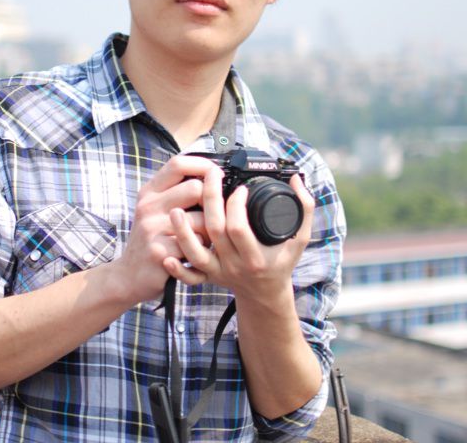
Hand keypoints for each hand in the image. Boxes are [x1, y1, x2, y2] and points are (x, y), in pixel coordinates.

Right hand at [112, 155, 217, 303]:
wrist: (128, 275)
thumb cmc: (150, 239)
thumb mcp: (154, 209)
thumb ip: (176, 191)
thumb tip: (210, 175)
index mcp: (149, 192)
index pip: (178, 164)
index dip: (202, 165)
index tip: (216, 174)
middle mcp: (149, 206)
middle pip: (196, 188)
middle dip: (212, 203)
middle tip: (211, 216)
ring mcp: (153, 228)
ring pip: (202, 219)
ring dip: (209, 231)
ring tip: (201, 240)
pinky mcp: (160, 251)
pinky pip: (197, 244)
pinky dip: (201, 251)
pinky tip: (193, 256)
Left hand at [163, 172, 314, 299]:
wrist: (266, 295)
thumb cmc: (281, 262)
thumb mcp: (300, 238)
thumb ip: (303, 207)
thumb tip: (296, 179)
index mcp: (257, 257)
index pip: (240, 228)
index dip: (236, 205)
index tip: (239, 187)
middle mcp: (235, 265)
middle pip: (216, 231)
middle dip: (210, 200)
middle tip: (210, 175)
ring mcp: (218, 272)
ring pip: (195, 253)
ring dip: (183, 232)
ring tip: (175, 209)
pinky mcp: (206, 277)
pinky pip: (188, 277)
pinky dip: (176, 269)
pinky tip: (167, 255)